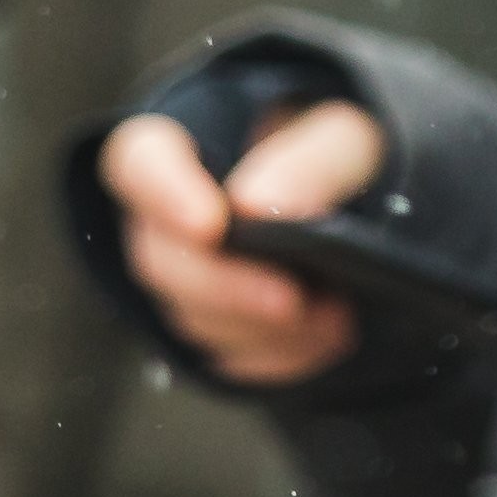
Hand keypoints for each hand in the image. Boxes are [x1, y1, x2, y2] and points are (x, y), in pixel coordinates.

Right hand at [98, 97, 387, 385]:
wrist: (359, 208)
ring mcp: (185, 279)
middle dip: (228, 288)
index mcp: (182, 147)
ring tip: (336, 313)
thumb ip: (308, 161)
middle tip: (293, 299)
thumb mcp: (345, 138)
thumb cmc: (337, 155)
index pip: (137, 162)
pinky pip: (231, 358)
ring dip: (264, 328)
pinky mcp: (217, 329)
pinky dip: (283, 354)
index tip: (210, 226)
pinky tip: (329, 333)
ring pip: (193, 318)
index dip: (162, 195)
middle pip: (159, 261)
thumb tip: (253, 205)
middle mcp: (165, 217)